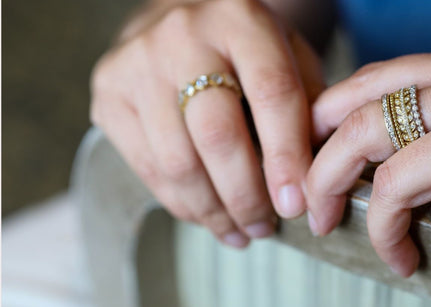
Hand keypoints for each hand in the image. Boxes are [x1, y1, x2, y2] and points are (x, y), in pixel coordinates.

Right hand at [91, 0, 323, 247]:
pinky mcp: (109, 95)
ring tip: (241, 229)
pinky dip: (182, 203)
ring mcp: (137, 65)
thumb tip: (310, 177)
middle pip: (217, 134)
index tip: (296, 203)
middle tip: (266, 224)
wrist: (176, 20)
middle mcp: (183, 36)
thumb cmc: (242, 46)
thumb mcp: (288, 55)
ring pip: (178, 161)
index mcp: (241, 19)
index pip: (272, 93)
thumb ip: (308, 105)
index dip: (287, 156)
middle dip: (246, 195)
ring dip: (214, 209)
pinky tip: (207, 214)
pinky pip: (147, 167)